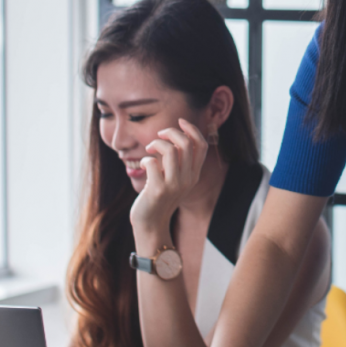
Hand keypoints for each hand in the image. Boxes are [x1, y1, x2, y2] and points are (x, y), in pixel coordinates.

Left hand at [129, 119, 208, 233]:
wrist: (151, 224)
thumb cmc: (159, 198)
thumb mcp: (175, 180)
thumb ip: (179, 163)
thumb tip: (175, 137)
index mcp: (194, 175)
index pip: (201, 145)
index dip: (192, 129)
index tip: (180, 122)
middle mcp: (187, 179)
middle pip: (186, 143)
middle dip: (171, 132)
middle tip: (159, 135)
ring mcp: (173, 185)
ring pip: (169, 150)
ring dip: (156, 143)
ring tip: (149, 149)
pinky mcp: (158, 190)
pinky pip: (151, 162)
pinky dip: (145, 158)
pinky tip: (143, 165)